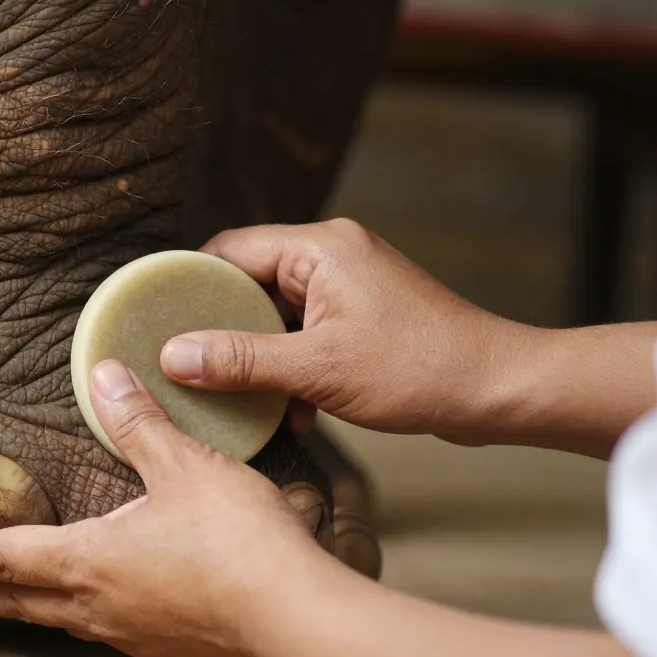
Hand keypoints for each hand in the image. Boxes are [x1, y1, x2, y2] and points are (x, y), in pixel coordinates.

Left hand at [0, 360, 332, 656]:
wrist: (296, 616)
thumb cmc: (240, 545)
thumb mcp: (184, 465)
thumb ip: (139, 422)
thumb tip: (104, 378)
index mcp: (93, 561)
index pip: (9, 558)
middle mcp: (104, 606)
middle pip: (25, 601)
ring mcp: (137, 633)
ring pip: (65, 621)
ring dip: (31, 608)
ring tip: (20, 601)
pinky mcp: (172, 647)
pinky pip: (110, 633)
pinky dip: (85, 618)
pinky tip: (106, 611)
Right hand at [159, 218, 529, 441]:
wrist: (498, 389)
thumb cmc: (420, 370)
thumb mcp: (317, 370)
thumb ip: (241, 360)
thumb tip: (174, 356)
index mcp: (319, 247)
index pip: (229, 249)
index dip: (190, 285)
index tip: (157, 320)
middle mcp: (332, 253)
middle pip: (249, 281)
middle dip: (224, 328)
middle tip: (191, 364)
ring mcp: (349, 283)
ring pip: (276, 311)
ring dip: (261, 355)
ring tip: (243, 393)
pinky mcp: (362, 313)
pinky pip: (306, 329)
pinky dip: (293, 364)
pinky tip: (295, 409)